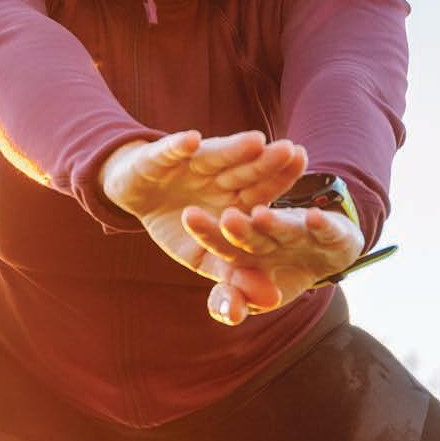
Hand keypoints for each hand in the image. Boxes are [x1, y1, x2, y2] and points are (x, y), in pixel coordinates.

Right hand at [100, 130, 310, 313]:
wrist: (135, 195)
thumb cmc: (176, 226)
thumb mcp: (204, 257)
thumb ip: (235, 276)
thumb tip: (272, 300)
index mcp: (233, 195)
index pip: (263, 190)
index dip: (282, 183)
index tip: (304, 177)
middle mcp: (217, 175)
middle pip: (245, 170)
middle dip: (266, 163)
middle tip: (290, 151)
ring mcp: (190, 163)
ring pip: (214, 155)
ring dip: (232, 148)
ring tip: (255, 141)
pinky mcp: (160, 155)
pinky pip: (170, 150)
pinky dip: (178, 146)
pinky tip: (190, 140)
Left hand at [181, 203, 363, 326]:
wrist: (327, 253)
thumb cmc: (281, 273)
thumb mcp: (254, 295)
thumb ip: (231, 303)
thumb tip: (229, 314)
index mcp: (241, 246)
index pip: (219, 240)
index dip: (205, 231)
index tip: (188, 215)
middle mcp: (267, 234)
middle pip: (250, 231)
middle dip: (239, 228)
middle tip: (226, 218)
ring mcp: (299, 231)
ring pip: (285, 227)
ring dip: (275, 223)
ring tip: (261, 216)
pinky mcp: (332, 230)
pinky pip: (326, 229)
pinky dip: (321, 225)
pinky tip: (314, 218)